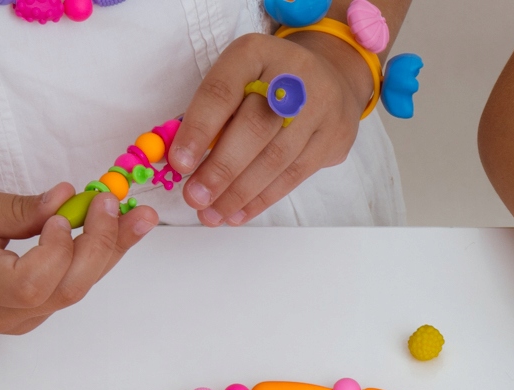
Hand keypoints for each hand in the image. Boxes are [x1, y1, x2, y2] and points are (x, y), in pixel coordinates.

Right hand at [0, 184, 155, 334]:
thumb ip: (19, 210)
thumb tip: (68, 198)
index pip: (34, 282)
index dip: (58, 250)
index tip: (63, 215)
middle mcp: (6, 313)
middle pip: (68, 288)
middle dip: (104, 245)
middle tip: (126, 207)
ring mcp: (21, 319)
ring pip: (76, 289)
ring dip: (109, 252)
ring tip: (139, 219)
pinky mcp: (30, 314)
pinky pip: (68, 289)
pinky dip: (91, 260)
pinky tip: (114, 234)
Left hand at [170, 32, 369, 225]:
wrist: (331, 77)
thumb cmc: (268, 83)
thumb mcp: (237, 78)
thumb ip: (211, 112)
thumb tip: (180, 159)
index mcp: (256, 53)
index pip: (223, 92)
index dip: (199, 129)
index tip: (178, 164)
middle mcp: (294, 75)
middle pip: (255, 128)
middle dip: (221, 169)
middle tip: (195, 198)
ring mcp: (321, 107)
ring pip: (276, 159)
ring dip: (240, 193)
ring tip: (212, 213)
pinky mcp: (335, 138)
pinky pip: (295, 176)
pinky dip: (262, 198)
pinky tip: (238, 212)